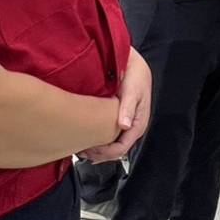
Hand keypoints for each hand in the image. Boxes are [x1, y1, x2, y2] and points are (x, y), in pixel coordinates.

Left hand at [79, 47, 151, 162]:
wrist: (132, 64)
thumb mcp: (133, 90)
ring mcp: (126, 124)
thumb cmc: (135, 76)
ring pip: (112, 146)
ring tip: (81, 148)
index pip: (122, 148)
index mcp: (139, 123)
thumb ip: (128, 107)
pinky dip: (98, 141)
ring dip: (98, 150)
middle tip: (81, 153)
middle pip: (116, 151)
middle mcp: (132, 127)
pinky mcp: (119, 120)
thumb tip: (125, 125)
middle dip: (99, 155)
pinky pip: (110, 137)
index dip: (105, 153)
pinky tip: (87, 138)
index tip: (89, 151)